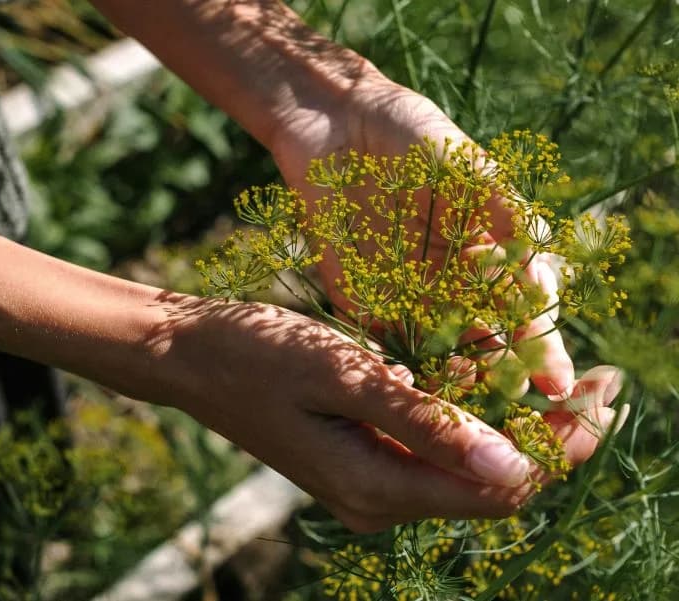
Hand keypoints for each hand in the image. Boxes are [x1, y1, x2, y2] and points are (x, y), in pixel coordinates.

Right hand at [141, 294, 623, 531]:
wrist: (190, 356)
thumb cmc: (257, 354)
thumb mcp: (344, 377)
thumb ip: (426, 424)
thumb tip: (515, 466)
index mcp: (377, 486)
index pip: (500, 486)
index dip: (564, 446)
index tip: (609, 395)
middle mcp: (379, 499)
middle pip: (493, 485)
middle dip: (555, 438)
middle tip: (603, 382)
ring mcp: (369, 483)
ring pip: (468, 469)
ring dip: (517, 428)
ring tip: (560, 379)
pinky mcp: (361, 459)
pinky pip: (434, 452)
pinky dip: (472, 422)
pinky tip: (488, 381)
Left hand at [265, 70, 628, 492]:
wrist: (337, 126)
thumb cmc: (414, 136)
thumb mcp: (473, 171)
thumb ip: (509, 221)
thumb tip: (545, 278)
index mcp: (488, 256)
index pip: (525, 313)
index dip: (543, 348)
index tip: (558, 383)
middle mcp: (452, 285)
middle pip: (485, 345)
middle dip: (500, 381)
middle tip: (512, 413)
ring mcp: (407, 296)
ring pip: (437, 355)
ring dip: (452, 386)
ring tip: (466, 412)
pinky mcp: (361, 299)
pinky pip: (382, 344)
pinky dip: (398, 370)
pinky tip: (413, 391)